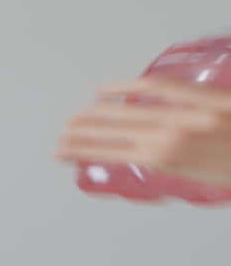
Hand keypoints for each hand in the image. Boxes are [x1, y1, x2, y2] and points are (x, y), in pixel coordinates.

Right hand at [56, 77, 230, 186]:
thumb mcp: (205, 179)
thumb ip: (174, 165)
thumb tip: (147, 154)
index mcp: (168, 159)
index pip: (109, 151)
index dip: (79, 149)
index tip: (60, 151)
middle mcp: (170, 134)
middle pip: (110, 129)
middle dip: (79, 132)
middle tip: (59, 135)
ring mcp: (186, 112)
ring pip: (125, 109)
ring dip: (93, 114)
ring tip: (75, 117)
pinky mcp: (203, 96)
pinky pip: (156, 86)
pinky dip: (126, 86)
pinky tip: (107, 90)